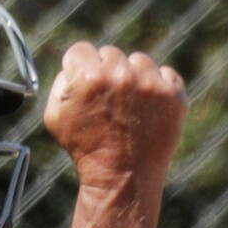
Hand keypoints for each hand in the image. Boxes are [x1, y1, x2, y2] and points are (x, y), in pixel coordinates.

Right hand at [42, 42, 187, 191]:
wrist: (123, 176)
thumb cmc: (85, 148)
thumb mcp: (54, 115)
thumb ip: (60, 81)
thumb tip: (75, 65)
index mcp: (88, 76)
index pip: (80, 50)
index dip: (79, 70)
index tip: (86, 89)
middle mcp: (121, 74)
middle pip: (110, 54)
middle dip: (106, 74)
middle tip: (108, 104)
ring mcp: (150, 83)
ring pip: (138, 61)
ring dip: (133, 77)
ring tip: (129, 108)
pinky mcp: (173, 94)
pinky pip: (165, 74)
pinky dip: (158, 88)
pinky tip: (148, 110)